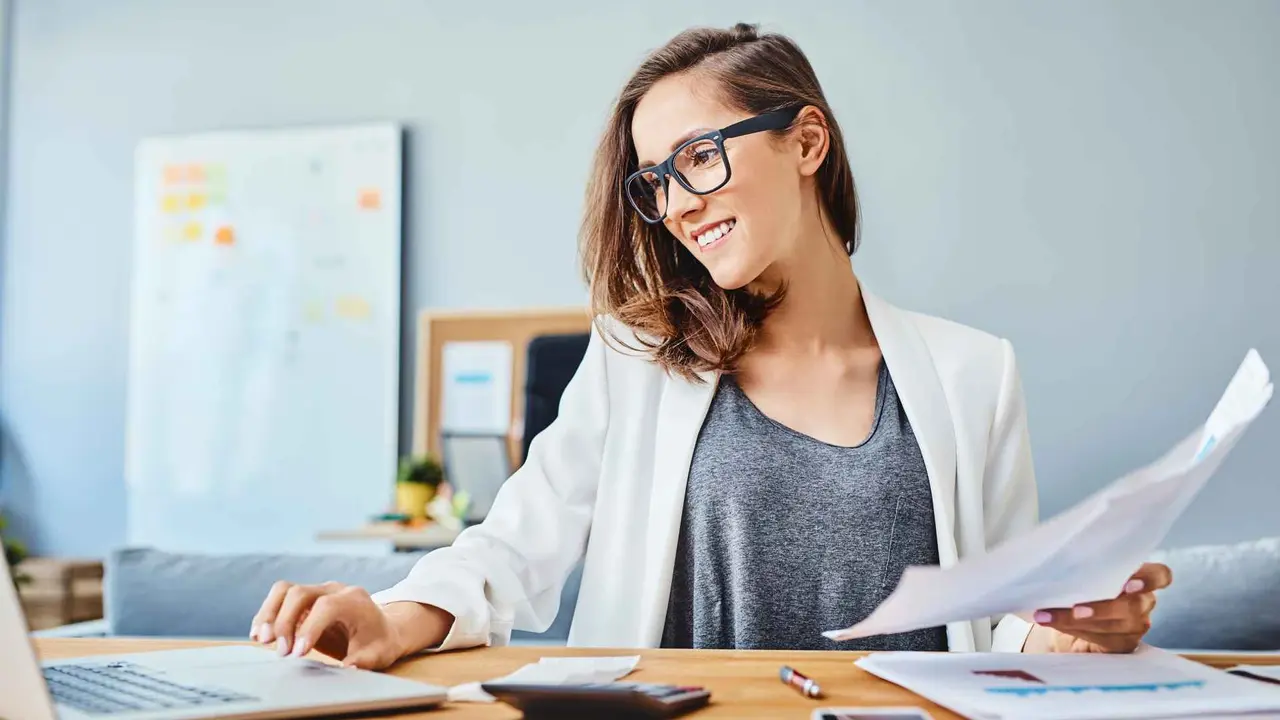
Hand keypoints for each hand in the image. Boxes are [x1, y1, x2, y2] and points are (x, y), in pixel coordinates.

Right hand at [249, 581, 451, 668]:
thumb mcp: (378, 654)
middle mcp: (335, 590)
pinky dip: (268, 613)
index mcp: (355, 601)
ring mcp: (318, 591)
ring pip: (285, 590)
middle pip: (301, 593)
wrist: (382, 628)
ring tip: (262, 639)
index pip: (327, 606)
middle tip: (281, 652)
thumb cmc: (380, 642)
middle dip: (285, 622)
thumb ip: (363, 660)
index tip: (298, 653)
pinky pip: (281, 597)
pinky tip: (260, 634)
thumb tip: (348, 668)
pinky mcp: (305, 599)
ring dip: (270, 614)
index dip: (310, 628)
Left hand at [1027, 563, 1172, 652]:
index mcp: (1139, 576)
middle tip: (1075, 608)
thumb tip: (1057, 561)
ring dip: (1077, 620)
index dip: (1149, 579)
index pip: (1160, 575)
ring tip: (1049, 615)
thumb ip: (1083, 565)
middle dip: (1102, 608)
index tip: (1127, 584)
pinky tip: (1053, 622)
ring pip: (1115, 625)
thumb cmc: (1080, 585)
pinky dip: (1074, 629)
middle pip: (1134, 605)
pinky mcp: (1123, 644)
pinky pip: (1103, 640)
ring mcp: (1136, 625)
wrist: (1071, 616)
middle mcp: (1143, 601)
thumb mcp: (1083, 571)